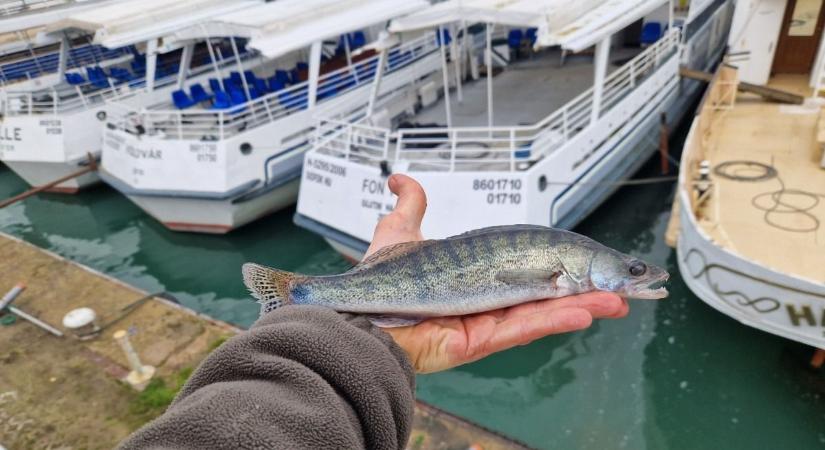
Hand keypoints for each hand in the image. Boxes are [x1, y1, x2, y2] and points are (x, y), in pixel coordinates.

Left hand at [367, 174, 628, 373]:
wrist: (358, 314)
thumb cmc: (378, 280)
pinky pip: (522, 329)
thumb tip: (399, 179)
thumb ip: (409, 207)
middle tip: (623, 288)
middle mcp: (485, 303)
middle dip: (584, 291)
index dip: (561, 266)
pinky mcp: (478, 342)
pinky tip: (586, 311)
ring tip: (620, 301)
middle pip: (545, 295)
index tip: (593, 262)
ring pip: (542, 313)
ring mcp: (484, 324)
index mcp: (477, 279)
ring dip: (583, 307)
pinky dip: (554, 320)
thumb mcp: (398, 234)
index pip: (528, 270)